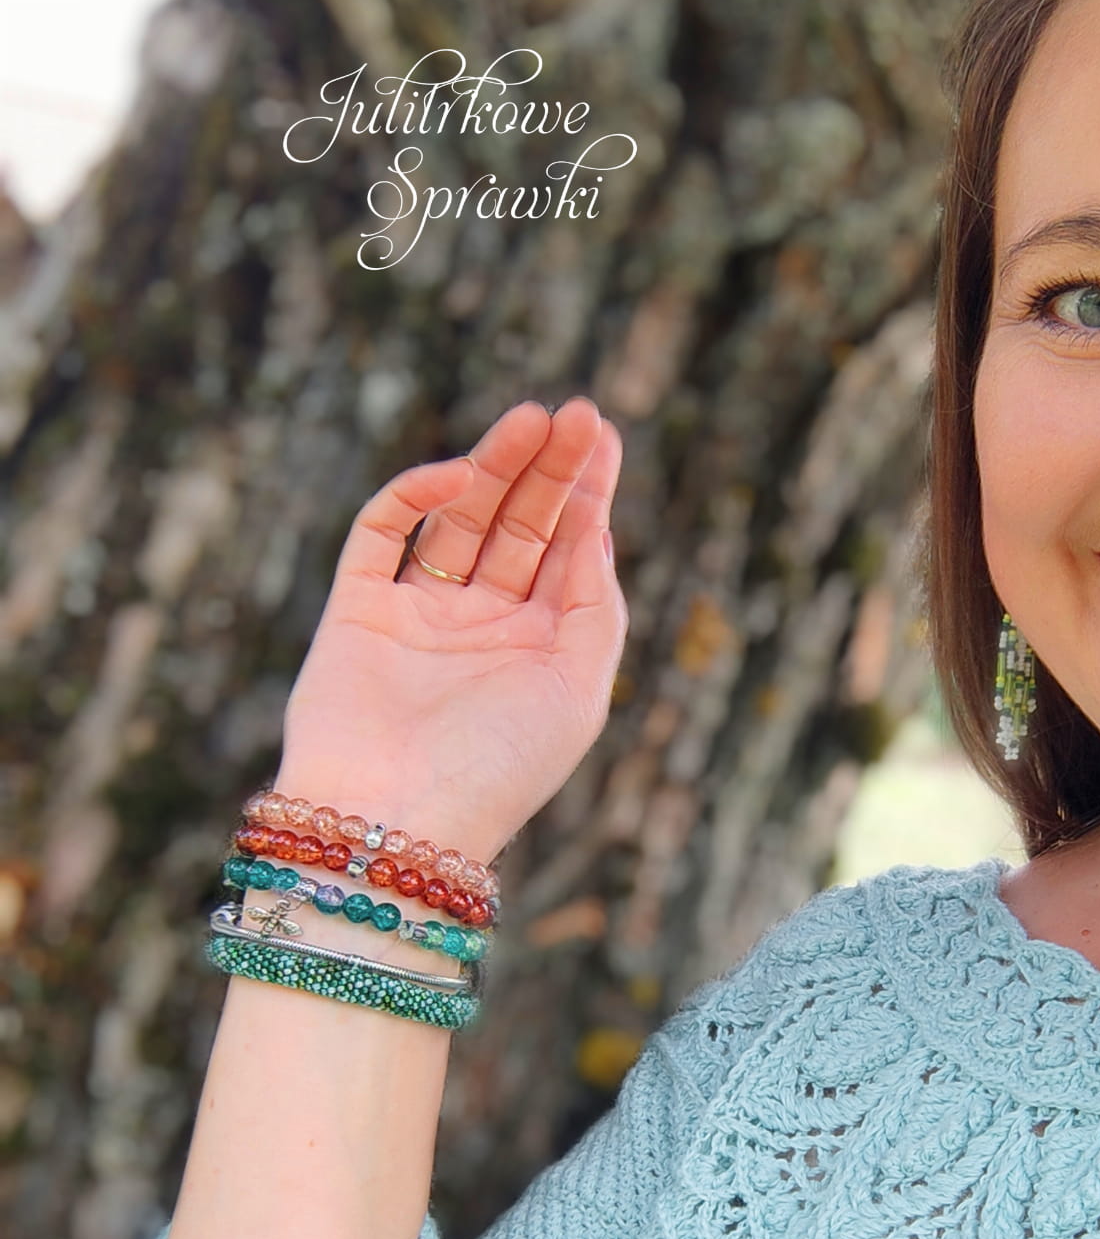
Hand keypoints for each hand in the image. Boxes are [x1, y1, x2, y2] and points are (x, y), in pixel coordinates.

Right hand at [275, 396, 625, 858]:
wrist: (398, 824)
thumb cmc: (498, 770)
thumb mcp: (577, 690)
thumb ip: (593, 606)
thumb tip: (596, 527)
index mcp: (537, 649)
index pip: (566, 551)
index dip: (585, 491)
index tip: (603, 435)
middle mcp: (479, 627)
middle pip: (517, 524)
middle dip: (548, 469)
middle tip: (575, 413)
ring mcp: (417, 615)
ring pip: (458, 519)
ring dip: (493, 467)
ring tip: (531, 419)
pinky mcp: (357, 611)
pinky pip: (381, 534)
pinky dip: (413, 498)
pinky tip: (458, 477)